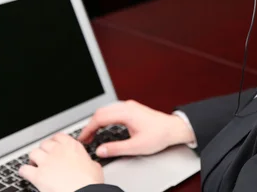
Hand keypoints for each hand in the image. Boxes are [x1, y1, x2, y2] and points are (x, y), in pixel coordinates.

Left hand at [19, 133, 101, 191]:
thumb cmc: (90, 181)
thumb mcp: (94, 166)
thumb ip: (87, 160)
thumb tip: (88, 163)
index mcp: (72, 146)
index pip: (59, 136)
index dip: (55, 141)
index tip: (54, 145)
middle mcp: (58, 151)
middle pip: (44, 144)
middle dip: (44, 150)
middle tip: (45, 156)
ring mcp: (46, 162)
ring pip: (33, 153)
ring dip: (33, 159)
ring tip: (35, 164)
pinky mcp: (37, 175)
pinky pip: (23, 169)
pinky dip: (23, 171)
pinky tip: (26, 174)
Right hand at [78, 100, 194, 157]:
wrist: (173, 128)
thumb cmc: (159, 135)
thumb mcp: (136, 146)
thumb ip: (116, 149)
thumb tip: (101, 150)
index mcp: (127, 113)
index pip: (100, 118)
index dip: (88, 129)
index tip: (83, 139)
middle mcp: (127, 106)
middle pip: (101, 112)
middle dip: (90, 125)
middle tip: (86, 139)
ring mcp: (130, 106)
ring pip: (106, 110)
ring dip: (97, 121)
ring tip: (92, 135)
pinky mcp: (132, 108)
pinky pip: (113, 110)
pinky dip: (104, 118)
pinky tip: (103, 127)